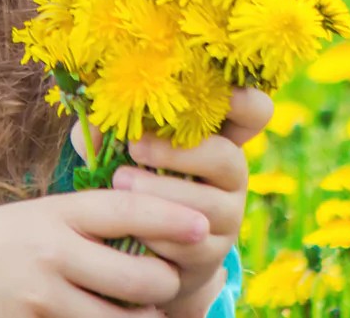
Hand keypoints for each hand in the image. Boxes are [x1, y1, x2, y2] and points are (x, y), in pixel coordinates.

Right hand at [0, 187, 210, 317]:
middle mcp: (53, 254)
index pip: (124, 210)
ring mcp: (46, 299)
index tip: (203, 224)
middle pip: (139, 279)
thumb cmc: (5, 239)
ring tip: (141, 308)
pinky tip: (110, 317)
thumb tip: (154, 223)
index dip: (169, 216)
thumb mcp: (41, 214)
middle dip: (164, 284)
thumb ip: (89, 220)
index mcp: (56, 214)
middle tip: (163, 280)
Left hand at [109, 87, 274, 316]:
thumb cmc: (127, 170)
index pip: (254, 112)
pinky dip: (159, 232)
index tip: (219, 95)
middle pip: (229, 158)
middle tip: (134, 147)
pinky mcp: (211, 253)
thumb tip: (95, 121)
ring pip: (210, 205)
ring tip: (119, 182)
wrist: (132, 239)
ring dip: (162, 193)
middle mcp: (230, 172)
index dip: (246, 101)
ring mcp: (226, 215)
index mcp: (214, 133)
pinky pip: (193, 245)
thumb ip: (105, 125)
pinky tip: (131, 223)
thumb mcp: (113, 142)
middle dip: (178, 153)